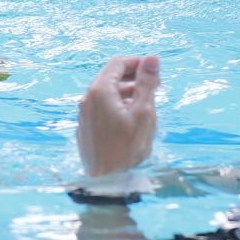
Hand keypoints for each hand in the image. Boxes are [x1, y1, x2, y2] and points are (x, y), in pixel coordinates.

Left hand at [77, 54, 160, 176]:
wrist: (107, 182)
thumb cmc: (128, 148)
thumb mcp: (143, 112)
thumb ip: (146, 83)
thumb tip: (151, 58)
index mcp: (100, 91)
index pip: (117, 63)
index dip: (138, 62)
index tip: (155, 70)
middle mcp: (87, 99)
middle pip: (111, 77)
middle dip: (134, 77)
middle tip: (156, 86)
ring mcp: (84, 115)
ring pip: (107, 94)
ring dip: (127, 92)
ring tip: (147, 102)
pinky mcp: (86, 128)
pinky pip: (101, 108)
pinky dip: (117, 105)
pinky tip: (131, 119)